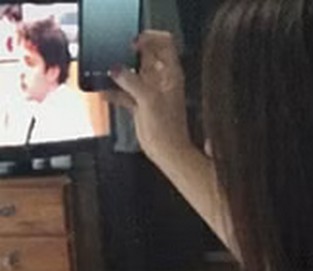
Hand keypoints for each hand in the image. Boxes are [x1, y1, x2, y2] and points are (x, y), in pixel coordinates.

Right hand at [103, 30, 189, 165]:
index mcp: (170, 74)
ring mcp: (150, 92)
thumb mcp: (148, 99)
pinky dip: (115, 92)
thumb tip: (116, 69)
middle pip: (145, 56)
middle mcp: (161, 80)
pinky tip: (105, 92)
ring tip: (107, 71)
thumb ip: (130, 80)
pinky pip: (124, 92)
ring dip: (119, 72)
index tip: (134, 43)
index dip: (149, 38)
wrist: (168, 153)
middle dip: (129, 53)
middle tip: (117, 56)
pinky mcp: (140, 105)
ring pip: (132, 73)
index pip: (164, 43)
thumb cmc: (168, 130)